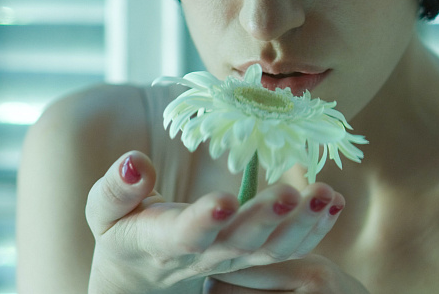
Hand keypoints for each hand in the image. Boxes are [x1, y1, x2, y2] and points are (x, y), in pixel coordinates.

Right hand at [85, 151, 345, 293]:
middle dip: (266, 218)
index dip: (204, 221)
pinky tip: (334, 202)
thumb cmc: (123, 231)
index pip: (185, 235)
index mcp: (164, 242)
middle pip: (239, 243)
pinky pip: (291, 248)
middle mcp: (206, 254)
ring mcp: (236, 257)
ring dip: (304, 224)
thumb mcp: (104, 211)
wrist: (144, 274)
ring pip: (273, 250)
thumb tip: (135, 163)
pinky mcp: (256, 254)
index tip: (224, 200)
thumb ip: (116, 188)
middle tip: (289, 192)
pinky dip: (315, 228)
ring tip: (327, 195)